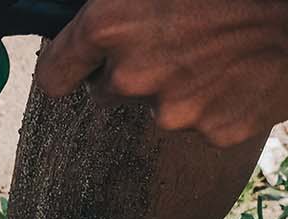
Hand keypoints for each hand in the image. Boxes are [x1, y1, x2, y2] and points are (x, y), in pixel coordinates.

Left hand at [36, 0, 287, 147]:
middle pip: (107, 92)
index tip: (79, 66)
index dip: (69, 68)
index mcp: (110, 26)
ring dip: (176, 86)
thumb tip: (88, 30)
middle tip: (177, 41)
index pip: (54, 74)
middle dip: (132, 71)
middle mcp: (131, 75)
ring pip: (155, 107)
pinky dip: (215, 103)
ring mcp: (171, 110)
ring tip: (216, 52)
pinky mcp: (211, 131)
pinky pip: (200, 122)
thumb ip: (117, 7)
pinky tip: (238, 74)